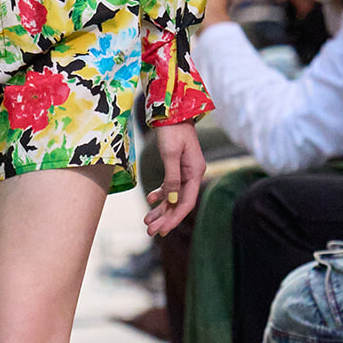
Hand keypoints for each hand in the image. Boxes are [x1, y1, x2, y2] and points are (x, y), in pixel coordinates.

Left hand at [145, 121, 205, 237]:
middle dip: (165, 218)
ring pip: (173, 196)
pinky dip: (160, 195)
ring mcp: (186, 171)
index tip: (162, 230)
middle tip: (151, 232)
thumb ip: (172, 178)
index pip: (187, 202)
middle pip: (180, 203)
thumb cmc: (172, 130)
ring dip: (161, 210)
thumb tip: (171, 200)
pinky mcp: (177, 166)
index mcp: (195, 172)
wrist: (171, 110)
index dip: (174, 217)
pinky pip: (170, 186)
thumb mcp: (170, 154)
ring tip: (147, 222)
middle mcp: (193, 174)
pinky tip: (150, 200)